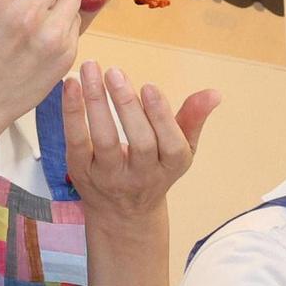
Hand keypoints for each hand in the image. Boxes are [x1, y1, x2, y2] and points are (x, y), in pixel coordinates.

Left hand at [63, 61, 220, 224]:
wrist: (122, 215)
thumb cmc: (154, 170)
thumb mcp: (179, 150)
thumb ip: (192, 119)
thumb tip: (214, 93)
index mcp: (170, 166)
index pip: (170, 143)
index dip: (161, 116)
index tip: (149, 86)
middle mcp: (141, 176)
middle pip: (139, 142)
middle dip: (127, 106)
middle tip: (115, 72)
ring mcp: (109, 177)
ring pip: (105, 141)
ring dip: (96, 103)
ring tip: (90, 70)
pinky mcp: (81, 172)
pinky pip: (77, 142)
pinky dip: (72, 113)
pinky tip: (71, 86)